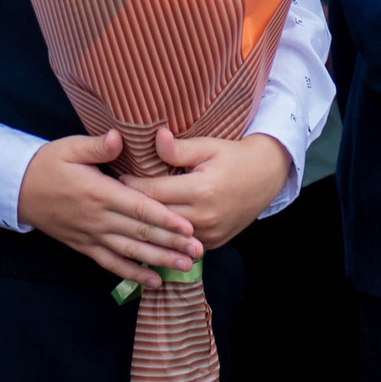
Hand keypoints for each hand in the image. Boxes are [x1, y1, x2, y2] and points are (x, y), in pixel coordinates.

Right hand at [17, 129, 202, 287]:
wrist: (17, 189)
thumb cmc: (46, 163)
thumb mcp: (69, 147)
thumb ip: (97, 146)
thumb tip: (119, 137)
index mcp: (99, 192)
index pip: (138, 208)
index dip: (165, 219)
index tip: (188, 227)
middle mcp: (98, 218)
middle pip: (140, 234)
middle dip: (171, 244)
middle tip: (198, 251)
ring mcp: (91, 236)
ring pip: (131, 253)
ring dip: (159, 262)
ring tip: (185, 268)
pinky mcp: (84, 246)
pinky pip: (112, 264)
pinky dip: (133, 275)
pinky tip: (153, 282)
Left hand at [122, 130, 291, 249]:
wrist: (266, 176)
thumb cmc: (233, 157)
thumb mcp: (207, 146)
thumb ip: (179, 148)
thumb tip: (156, 138)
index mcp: (201, 190)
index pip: (154, 192)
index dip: (132, 185)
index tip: (117, 178)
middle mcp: (205, 217)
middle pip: (157, 216)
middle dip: (135, 206)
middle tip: (114, 196)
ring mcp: (210, 234)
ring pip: (167, 233)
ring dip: (149, 222)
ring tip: (128, 211)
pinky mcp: (213, 243)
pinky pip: (182, 241)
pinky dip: (167, 233)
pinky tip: (152, 224)